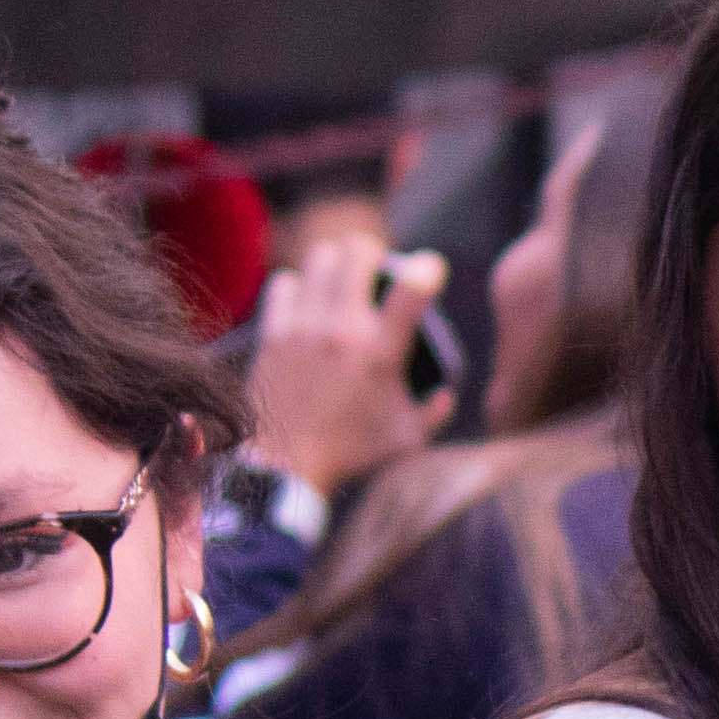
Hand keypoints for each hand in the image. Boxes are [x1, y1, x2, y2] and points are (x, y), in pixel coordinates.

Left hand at [244, 231, 453, 502]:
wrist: (287, 468)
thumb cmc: (352, 455)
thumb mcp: (407, 440)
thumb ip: (433, 414)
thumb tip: (445, 395)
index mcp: (381, 353)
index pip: (411, 287)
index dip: (427, 268)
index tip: (429, 271)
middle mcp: (342, 330)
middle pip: (358, 250)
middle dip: (373, 253)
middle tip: (375, 270)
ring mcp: (303, 327)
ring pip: (320, 257)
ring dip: (336, 263)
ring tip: (340, 282)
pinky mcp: (273, 333)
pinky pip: (284, 282)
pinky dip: (298, 286)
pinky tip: (305, 302)